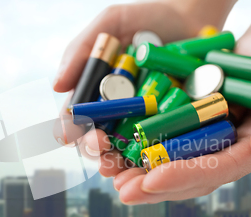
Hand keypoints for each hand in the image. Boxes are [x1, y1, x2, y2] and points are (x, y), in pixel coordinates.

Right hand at [53, 1, 205, 161]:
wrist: (194, 17)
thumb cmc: (148, 17)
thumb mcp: (112, 22)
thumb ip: (82, 49)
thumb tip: (57, 85)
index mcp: (96, 91)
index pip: (75, 117)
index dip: (70, 128)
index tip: (71, 133)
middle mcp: (115, 111)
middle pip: (96, 138)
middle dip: (93, 148)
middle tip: (100, 146)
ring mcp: (142, 120)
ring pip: (124, 149)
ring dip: (118, 162)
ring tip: (118, 166)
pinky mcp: (169, 126)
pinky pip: (159, 146)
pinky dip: (152, 158)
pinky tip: (149, 165)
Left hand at [112, 32, 250, 203]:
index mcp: (250, 149)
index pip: (218, 169)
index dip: (186, 176)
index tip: (153, 181)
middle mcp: (223, 151)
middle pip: (188, 176)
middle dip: (154, 187)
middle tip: (123, 192)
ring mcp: (203, 140)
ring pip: (168, 163)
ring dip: (138, 173)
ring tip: (111, 177)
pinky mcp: (186, 125)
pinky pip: (159, 140)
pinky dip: (135, 146)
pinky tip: (113, 150)